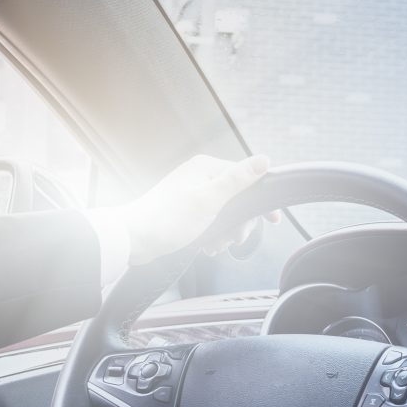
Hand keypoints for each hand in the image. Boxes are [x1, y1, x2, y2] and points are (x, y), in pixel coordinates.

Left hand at [122, 154, 271, 264]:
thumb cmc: (168, 219)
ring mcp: (193, 193)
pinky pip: (211, 221)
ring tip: (217, 246)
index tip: (272, 220)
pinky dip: (214, 234)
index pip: (246, 178)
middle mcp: (200, 177)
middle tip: (235, 240)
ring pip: (225, 212)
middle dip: (240, 222)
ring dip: (226, 232)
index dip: (260, 201)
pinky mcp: (187, 210)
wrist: (134, 239)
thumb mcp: (210, 199)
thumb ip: (238, 180)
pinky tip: (208, 246)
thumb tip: (264, 160)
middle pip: (237, 198)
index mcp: (206, 168)